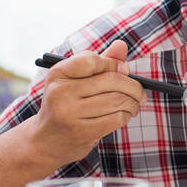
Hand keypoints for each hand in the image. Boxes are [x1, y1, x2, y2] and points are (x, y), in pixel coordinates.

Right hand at [31, 40, 143, 167]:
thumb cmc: (66, 105)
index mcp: (58, 73)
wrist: (46, 141)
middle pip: (111, 80)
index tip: (123, 71)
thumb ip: (100, 62)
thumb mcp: (76, 81)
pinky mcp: (81, 131)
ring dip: (133, 103)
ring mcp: (69, 113)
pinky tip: (124, 115)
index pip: (92, 60)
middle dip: (133, 86)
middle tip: (140, 92)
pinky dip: (126, 115)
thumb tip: (121, 45)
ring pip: (117, 100)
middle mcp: (60, 91)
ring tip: (134, 105)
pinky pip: (116, 118)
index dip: (113, 64)